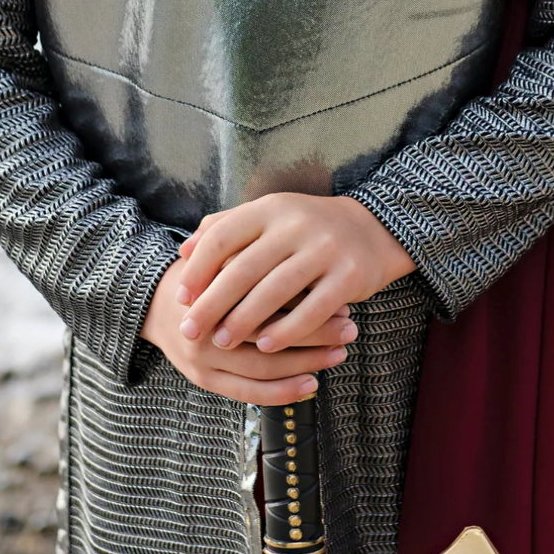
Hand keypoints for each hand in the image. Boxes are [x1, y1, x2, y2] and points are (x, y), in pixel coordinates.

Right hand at [141, 259, 355, 404]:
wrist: (153, 303)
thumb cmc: (202, 274)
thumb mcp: (220, 251)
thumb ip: (254, 251)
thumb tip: (309, 258)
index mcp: (212, 287)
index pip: (269, 294)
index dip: (308, 296)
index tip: (341, 297)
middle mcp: (206, 325)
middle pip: (270, 332)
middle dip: (315, 331)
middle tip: (350, 327)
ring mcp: (203, 357)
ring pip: (263, 366)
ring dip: (306, 362)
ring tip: (339, 353)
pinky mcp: (204, 380)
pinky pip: (248, 393)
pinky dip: (282, 392)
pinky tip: (311, 384)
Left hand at [174, 193, 415, 353]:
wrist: (372, 229)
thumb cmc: (306, 228)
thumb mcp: (267, 215)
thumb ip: (226, 227)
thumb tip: (183, 251)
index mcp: (270, 208)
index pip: (223, 236)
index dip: (198, 269)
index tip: (180, 297)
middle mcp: (296, 224)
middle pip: (244, 267)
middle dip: (212, 303)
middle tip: (190, 330)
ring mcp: (325, 248)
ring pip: (275, 290)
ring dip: (244, 321)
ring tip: (221, 341)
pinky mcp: (349, 275)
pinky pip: (312, 309)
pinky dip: (286, 330)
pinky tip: (266, 346)